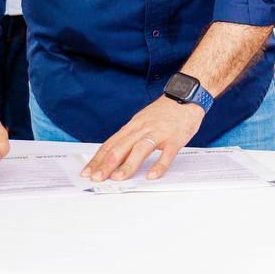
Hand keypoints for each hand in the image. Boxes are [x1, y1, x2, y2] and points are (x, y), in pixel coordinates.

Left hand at [82, 96, 204, 181]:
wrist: (186, 95)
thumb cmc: (165, 111)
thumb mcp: (143, 121)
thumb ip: (131, 138)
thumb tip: (117, 157)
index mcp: (133, 126)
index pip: (111, 143)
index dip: (98, 158)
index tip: (88, 171)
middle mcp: (143, 128)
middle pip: (121, 146)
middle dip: (107, 164)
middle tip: (97, 178)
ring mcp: (159, 133)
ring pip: (140, 149)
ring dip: (128, 164)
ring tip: (118, 178)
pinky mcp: (175, 138)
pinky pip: (166, 153)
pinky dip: (159, 165)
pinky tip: (152, 175)